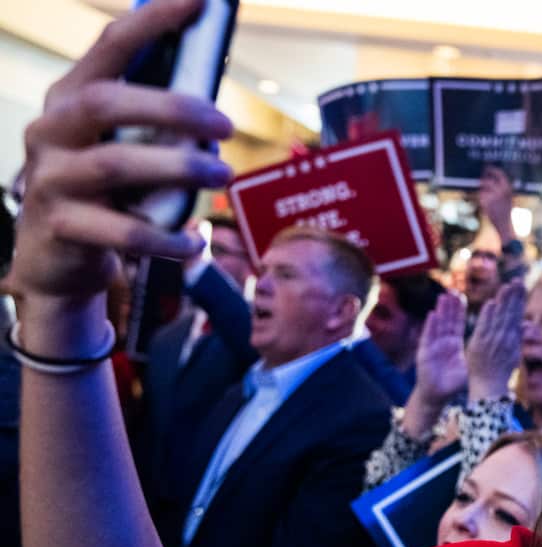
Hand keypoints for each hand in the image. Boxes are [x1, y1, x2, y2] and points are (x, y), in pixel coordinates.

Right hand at [11, 0, 232, 344]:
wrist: (56, 261)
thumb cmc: (103, 194)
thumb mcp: (124, 150)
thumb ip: (155, 126)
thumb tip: (216, 110)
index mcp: (71, 100)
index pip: (109, 48)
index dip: (151, 23)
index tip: (197, 2)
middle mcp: (52, 132)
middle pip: (106, 103)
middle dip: (170, 107)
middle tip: (225, 123)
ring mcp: (51, 180)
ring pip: (114, 165)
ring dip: (177, 169)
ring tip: (222, 176)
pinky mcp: (60, 228)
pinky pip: (121, 231)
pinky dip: (166, 237)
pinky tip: (195, 243)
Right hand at [402, 293, 466, 438]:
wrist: (436, 396)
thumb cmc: (452, 385)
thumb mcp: (467, 368)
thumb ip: (475, 358)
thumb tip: (492, 352)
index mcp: (454, 345)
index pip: (457, 324)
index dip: (459, 311)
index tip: (462, 297)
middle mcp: (443, 343)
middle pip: (447, 321)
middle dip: (449, 307)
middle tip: (453, 291)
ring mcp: (433, 346)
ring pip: (437, 325)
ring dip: (440, 311)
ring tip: (443, 297)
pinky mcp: (425, 352)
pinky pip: (428, 337)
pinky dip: (430, 326)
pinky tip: (433, 315)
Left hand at [466, 283, 525, 400]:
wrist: (489, 388)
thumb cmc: (500, 373)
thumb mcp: (513, 354)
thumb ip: (517, 338)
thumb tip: (524, 324)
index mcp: (513, 340)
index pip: (517, 316)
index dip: (519, 301)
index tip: (521, 287)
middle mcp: (505, 339)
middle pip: (511, 314)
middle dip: (514, 297)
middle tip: (517, 280)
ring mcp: (493, 342)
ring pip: (500, 318)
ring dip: (503, 302)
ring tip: (507, 286)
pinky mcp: (481, 345)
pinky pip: (485, 328)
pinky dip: (487, 316)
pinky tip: (490, 303)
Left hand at [477, 166, 515, 243]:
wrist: (504, 225)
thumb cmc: (505, 211)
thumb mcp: (508, 197)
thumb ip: (502, 188)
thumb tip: (490, 177)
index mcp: (508, 188)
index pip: (500, 174)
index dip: (493, 170)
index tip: (487, 168)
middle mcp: (501, 191)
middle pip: (487, 181)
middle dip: (483, 181)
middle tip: (480, 181)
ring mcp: (493, 196)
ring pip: (482, 189)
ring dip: (482, 192)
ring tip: (486, 199)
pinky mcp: (485, 202)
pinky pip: (480, 197)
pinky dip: (481, 200)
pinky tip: (486, 206)